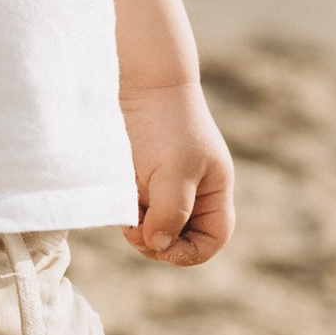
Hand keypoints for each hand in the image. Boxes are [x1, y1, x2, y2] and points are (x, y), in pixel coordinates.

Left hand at [118, 81, 234, 264]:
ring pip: (154, 227)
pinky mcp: (139, 179)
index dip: (190, 252)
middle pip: (181, 237)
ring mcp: (164, 186)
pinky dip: (128, 212)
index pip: (214, 238)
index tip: (162, 246)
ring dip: (140, 227)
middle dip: (159, 241)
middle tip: (136, 228)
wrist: (137, 82)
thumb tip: (157, 245)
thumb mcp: (174, 173)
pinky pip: (136, 211)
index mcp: (213, 190)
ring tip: (129, 209)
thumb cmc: (164, 124)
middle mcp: (192, 191)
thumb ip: (170, 212)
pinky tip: (121, 198)